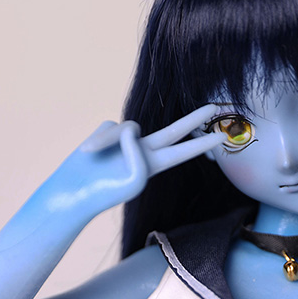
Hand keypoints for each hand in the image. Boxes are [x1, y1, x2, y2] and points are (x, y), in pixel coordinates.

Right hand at [65, 106, 223, 211]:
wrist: (74, 192)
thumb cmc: (106, 192)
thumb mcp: (132, 177)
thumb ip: (138, 149)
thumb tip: (131, 128)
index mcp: (154, 166)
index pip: (184, 152)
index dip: (203, 144)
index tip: (223, 137)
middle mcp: (144, 150)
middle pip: (175, 130)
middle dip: (195, 119)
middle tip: (215, 106)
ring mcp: (126, 140)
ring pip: (128, 128)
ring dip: (111, 143)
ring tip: (94, 157)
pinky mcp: (108, 131)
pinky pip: (109, 128)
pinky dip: (98, 141)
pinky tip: (89, 152)